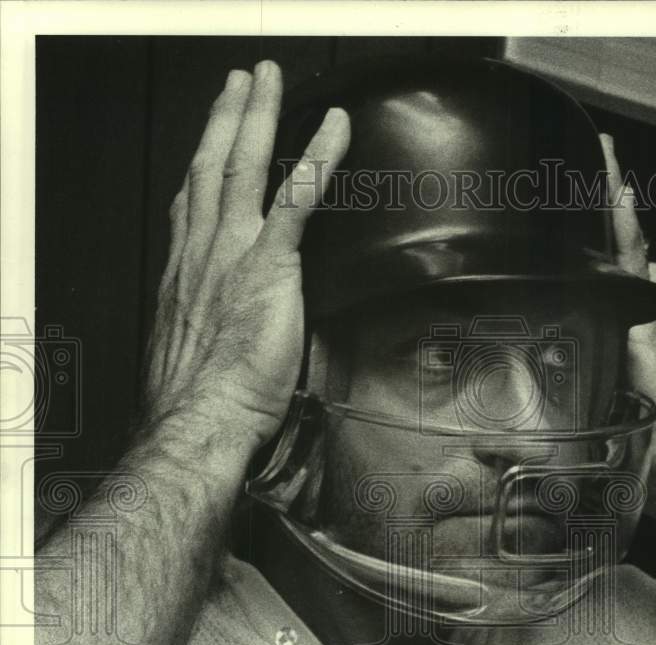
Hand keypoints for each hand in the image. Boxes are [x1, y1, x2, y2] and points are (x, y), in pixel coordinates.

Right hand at [144, 62, 349, 464]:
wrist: (202, 420)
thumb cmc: (201, 402)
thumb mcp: (196, 357)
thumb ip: (214, 329)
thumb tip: (228, 333)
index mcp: (187, 273)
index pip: (192, 204)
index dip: (202, 164)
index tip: (210, 141)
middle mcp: (204, 251)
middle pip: (213, 167)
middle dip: (227, 119)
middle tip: (240, 83)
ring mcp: (235, 253)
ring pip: (245, 166)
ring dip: (259, 116)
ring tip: (268, 81)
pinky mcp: (270, 264)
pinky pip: (297, 197)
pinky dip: (317, 157)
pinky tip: (335, 128)